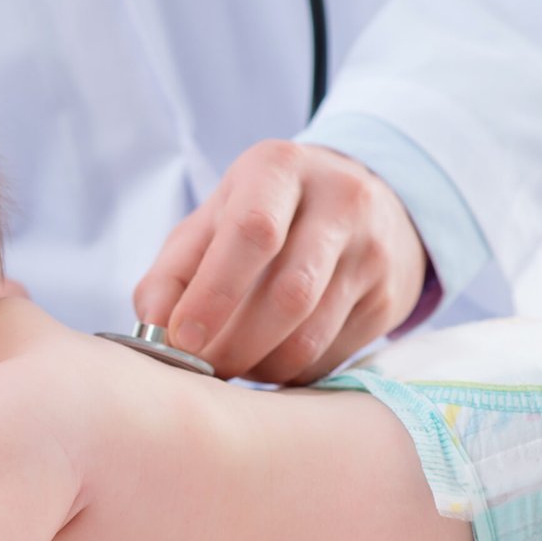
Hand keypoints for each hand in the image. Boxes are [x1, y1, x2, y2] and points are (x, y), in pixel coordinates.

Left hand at [134, 140, 426, 384]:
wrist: (360, 201)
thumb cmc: (262, 214)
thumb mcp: (212, 220)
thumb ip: (172, 272)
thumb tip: (152, 330)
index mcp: (280, 168)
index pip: (253, 232)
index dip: (214, 294)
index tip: (182, 339)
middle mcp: (340, 201)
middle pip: (289, 293)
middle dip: (234, 344)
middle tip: (200, 367)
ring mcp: (373, 251)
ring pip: (312, 333)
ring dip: (259, 366)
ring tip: (229, 366)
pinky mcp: (389, 298)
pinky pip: (332, 355)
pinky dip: (289, 372)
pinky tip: (267, 361)